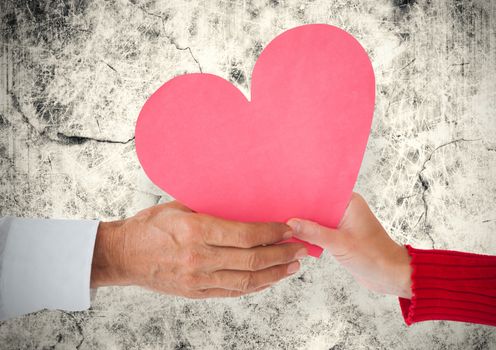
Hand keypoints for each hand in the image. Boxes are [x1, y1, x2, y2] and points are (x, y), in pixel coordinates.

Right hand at [91, 201, 306, 297]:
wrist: (123, 255)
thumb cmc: (149, 226)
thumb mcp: (179, 207)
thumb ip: (210, 209)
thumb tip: (243, 208)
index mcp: (196, 230)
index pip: (246, 234)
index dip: (272, 232)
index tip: (288, 228)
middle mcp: (200, 257)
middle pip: (252, 259)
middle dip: (282, 253)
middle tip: (301, 248)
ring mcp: (198, 279)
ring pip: (247, 280)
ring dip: (275, 273)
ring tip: (293, 265)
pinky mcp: (196, 292)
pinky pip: (232, 291)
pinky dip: (255, 286)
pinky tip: (269, 279)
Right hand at [287, 193, 411, 297]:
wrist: (390, 276)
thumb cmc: (375, 256)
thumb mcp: (340, 244)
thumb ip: (314, 233)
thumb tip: (290, 223)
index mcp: (349, 202)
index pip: (320, 192)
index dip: (302, 194)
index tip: (283, 195)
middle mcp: (344, 209)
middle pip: (315, 205)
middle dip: (299, 210)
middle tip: (276, 211)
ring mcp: (341, 223)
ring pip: (315, 219)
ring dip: (302, 224)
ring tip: (280, 224)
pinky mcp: (339, 236)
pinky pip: (319, 232)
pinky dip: (308, 235)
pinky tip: (293, 237)